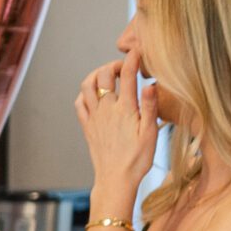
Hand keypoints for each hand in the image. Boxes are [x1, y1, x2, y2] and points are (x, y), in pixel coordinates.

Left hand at [75, 58, 159, 203]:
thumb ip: (150, 107)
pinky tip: (94, 94)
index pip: (128, 75)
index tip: (138, 50)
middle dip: (114, 64)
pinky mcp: (87, 126)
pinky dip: (85, 93)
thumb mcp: (151, 134)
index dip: (132, 58)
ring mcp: (94, 117)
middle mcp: (107, 109)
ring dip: (96, 74)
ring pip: (87, 85)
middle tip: (124, 67)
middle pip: (104, 74)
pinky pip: (79, 103)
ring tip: (108, 76)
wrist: (116, 179)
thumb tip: (150, 84)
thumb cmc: (137, 160)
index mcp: (126, 109)